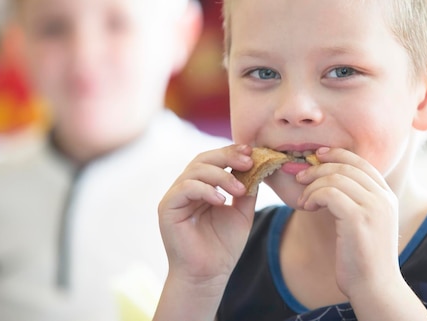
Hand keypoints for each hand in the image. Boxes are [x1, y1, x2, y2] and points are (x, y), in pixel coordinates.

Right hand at [158, 144, 256, 285]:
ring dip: (220, 176)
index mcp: (202, 186)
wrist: (209, 275)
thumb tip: (259, 166)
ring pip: (195, 171)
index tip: (251, 152)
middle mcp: (186, 187)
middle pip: (203, 159)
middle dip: (227, 157)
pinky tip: (221, 201)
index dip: (231, 152)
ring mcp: (175, 196)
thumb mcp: (242, 212)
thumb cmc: (223, 246)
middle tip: (248, 162)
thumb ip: (247, 189)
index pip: (214, 160)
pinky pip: (185, 188)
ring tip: (239, 190)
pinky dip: (205, 190)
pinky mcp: (167, 207)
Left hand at [294, 147, 398, 299]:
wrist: (375, 287)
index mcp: (387, 195)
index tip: (318, 156)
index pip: (361, 161)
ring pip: (335, 177)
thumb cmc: (364, 258)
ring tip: (303, 201)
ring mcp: (373, 207)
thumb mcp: (366, 223)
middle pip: (346, 166)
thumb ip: (357, 200)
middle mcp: (383, 197)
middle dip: (318, 168)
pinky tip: (307, 207)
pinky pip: (329, 193)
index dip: (337, 154)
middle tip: (300, 177)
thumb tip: (329, 180)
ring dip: (312, 186)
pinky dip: (313, 196)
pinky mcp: (358, 218)